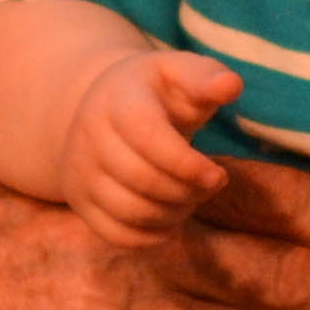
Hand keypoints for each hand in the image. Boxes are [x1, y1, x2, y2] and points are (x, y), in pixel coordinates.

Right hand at [58, 51, 236, 245]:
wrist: (105, 106)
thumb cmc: (156, 93)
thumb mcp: (179, 74)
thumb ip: (206, 77)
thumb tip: (231, 85)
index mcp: (117, 98)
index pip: (147, 136)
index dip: (186, 163)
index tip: (219, 175)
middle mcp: (88, 134)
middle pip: (142, 179)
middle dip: (188, 190)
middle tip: (209, 183)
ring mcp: (78, 169)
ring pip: (131, 212)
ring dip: (173, 214)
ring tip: (189, 196)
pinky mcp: (78, 199)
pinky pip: (118, 235)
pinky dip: (152, 235)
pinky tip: (169, 213)